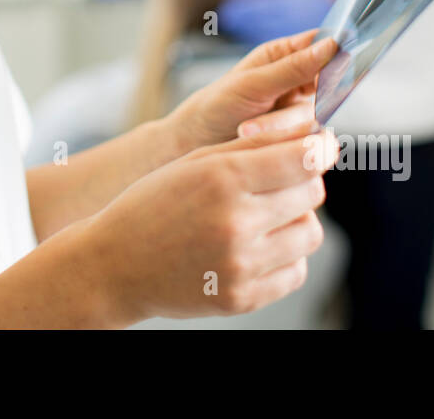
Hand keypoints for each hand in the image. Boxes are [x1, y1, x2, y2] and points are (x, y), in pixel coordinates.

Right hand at [77, 113, 338, 323]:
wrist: (114, 265)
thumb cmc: (154, 203)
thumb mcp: (195, 162)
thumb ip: (253, 145)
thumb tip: (313, 136)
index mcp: (221, 178)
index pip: (303, 159)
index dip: (319, 149)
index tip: (319, 147)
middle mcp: (235, 222)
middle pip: (312, 194)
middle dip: (302, 182)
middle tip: (278, 183)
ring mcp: (240, 265)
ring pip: (310, 233)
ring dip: (297, 221)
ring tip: (267, 217)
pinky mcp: (242, 298)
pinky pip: (296, 272)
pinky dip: (286, 257)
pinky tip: (258, 247)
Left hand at [165, 29, 337, 152]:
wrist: (191, 147)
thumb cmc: (214, 107)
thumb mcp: (252, 84)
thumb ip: (294, 67)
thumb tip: (334, 44)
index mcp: (285, 55)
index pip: (326, 45)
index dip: (338, 53)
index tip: (341, 64)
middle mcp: (298, 81)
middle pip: (328, 85)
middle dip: (298, 99)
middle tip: (268, 106)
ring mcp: (301, 112)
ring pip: (315, 117)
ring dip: (281, 127)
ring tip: (245, 130)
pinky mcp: (299, 140)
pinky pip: (309, 142)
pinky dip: (284, 144)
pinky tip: (257, 143)